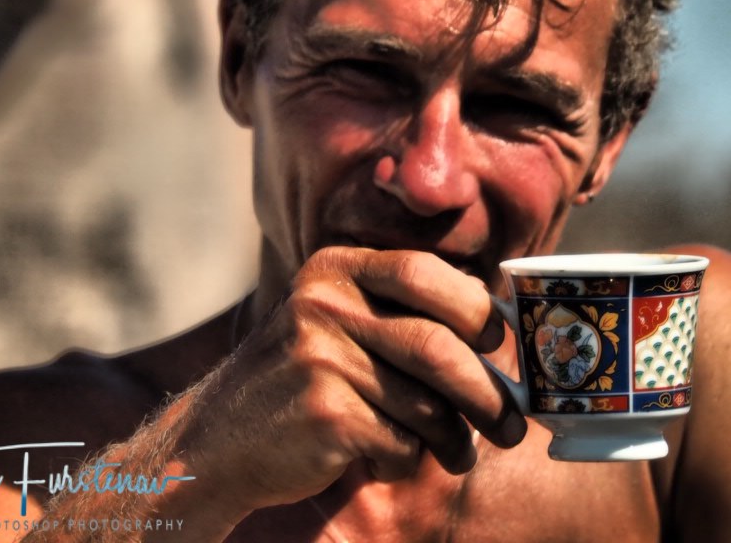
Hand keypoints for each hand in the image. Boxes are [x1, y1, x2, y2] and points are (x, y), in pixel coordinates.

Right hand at [178, 246, 525, 524]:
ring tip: (459, 453)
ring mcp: (319, 358)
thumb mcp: (336, 323)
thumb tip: (499, 323)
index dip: (475, 307)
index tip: (500, 341)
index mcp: (334, 270)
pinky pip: (402, 443)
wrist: (216, 441)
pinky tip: (385, 459)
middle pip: (437, 346)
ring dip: (454, 440)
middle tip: (514, 425)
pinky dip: (407, 460)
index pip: (423, 271)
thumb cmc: (301, 381)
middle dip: (488, 393)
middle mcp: (323, 304)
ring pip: (427, 405)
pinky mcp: (324, 415)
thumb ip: (399, 311)